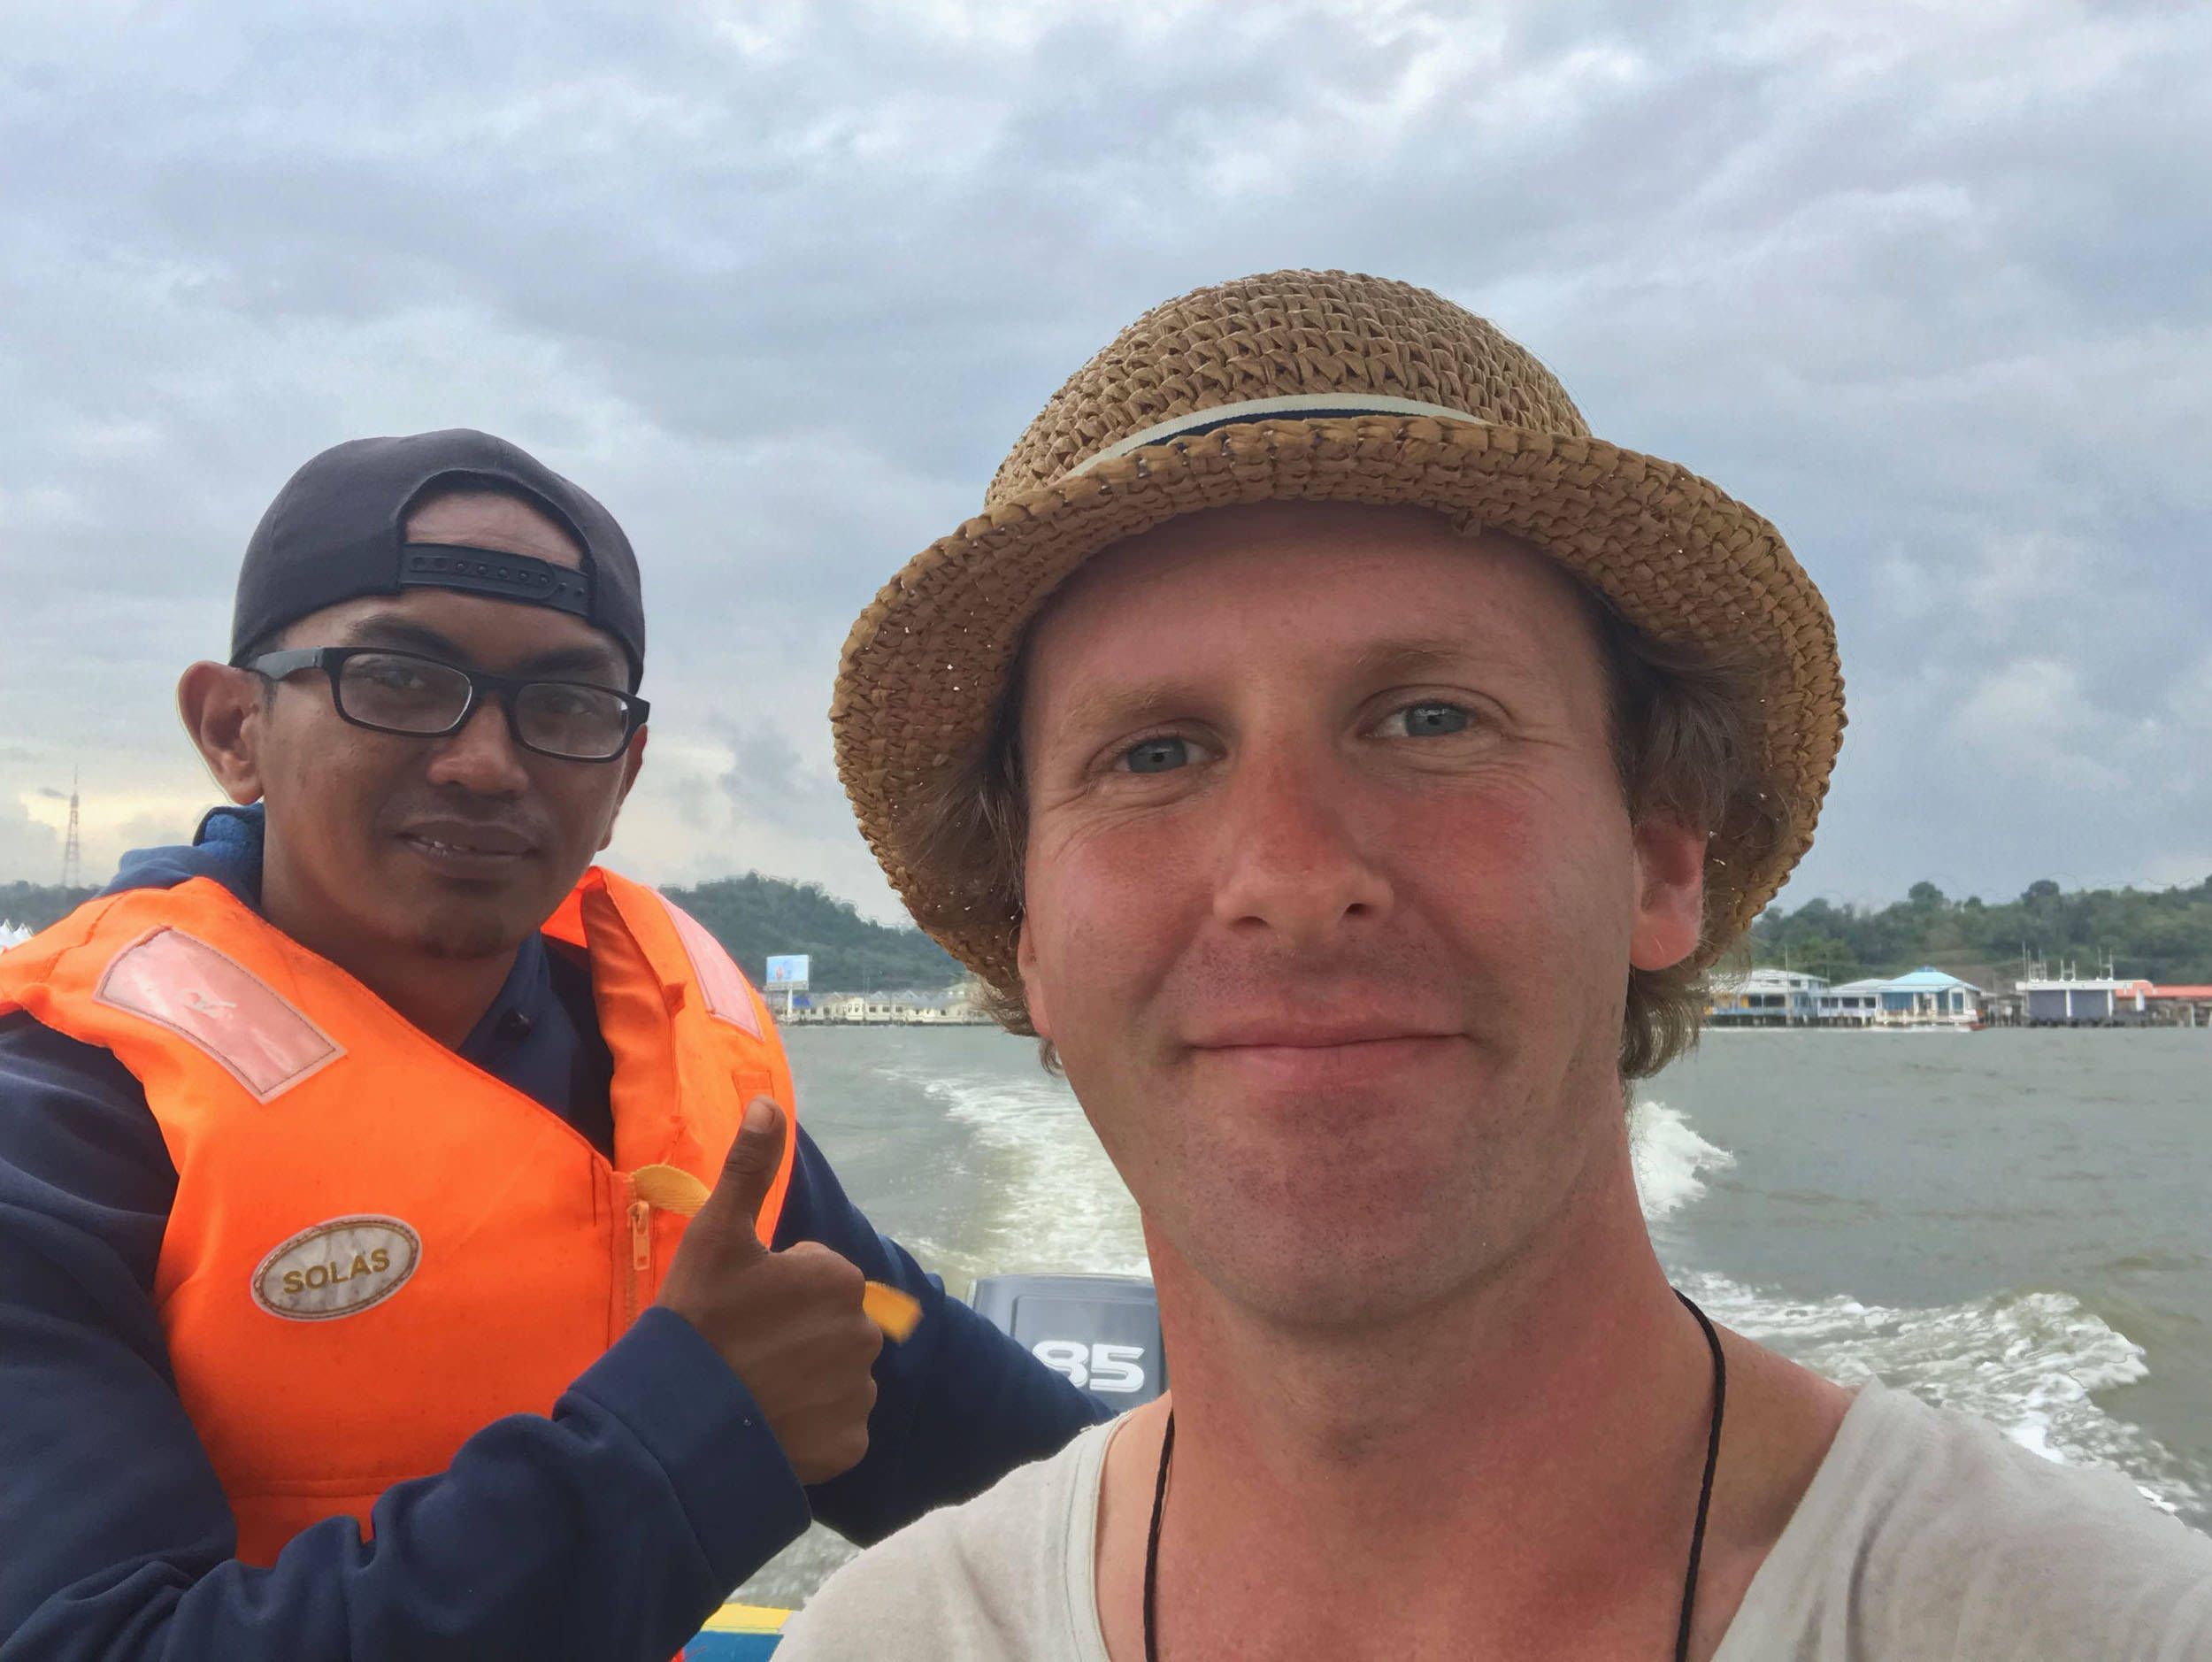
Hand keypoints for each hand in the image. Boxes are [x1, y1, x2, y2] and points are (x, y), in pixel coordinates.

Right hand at [655, 1097, 882, 1484]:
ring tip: (750, 1390)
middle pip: (832, 1326)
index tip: (738, 1307)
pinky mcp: (850, 1448)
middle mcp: (864, 1333)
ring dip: (806, 1382)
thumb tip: (770, 1101)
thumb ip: (750, 1168)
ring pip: (837, 1378)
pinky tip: (768, 1425)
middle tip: (742, 1350)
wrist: (676, 1423)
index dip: (774, 1289)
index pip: (817, 1276)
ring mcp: (859, 1394)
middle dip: (797, 1334)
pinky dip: (810, 1430)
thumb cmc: (696, 1321)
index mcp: (839, 1278)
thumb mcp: (717, 1234)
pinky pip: (836, 1429)